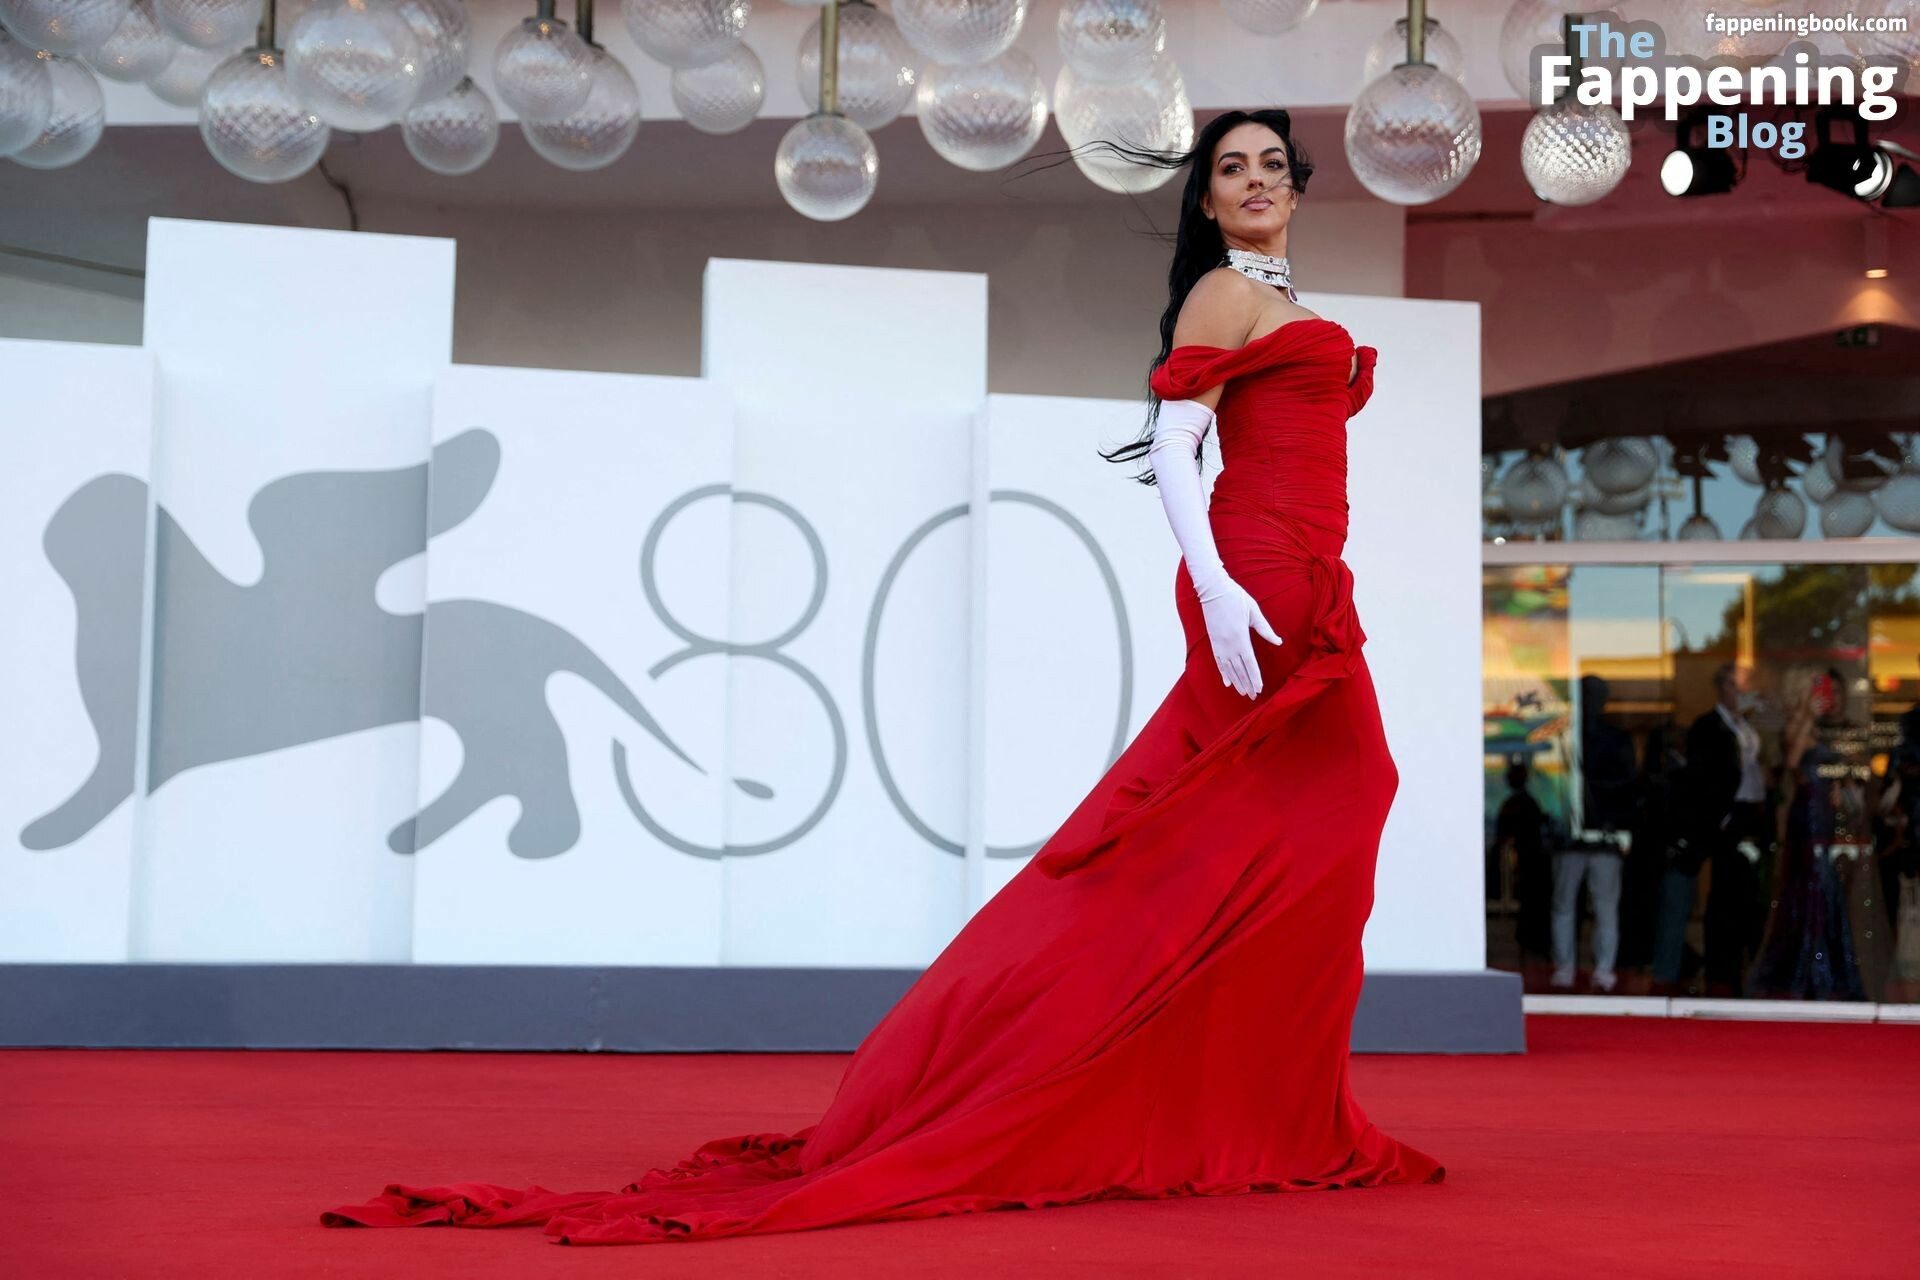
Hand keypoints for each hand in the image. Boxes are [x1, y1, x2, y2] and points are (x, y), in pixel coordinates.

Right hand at [1194, 571, 1282, 697]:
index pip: (1250, 663)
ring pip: (1229, 668)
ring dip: (1236, 682)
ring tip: (1242, 692)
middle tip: (1253, 696)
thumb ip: (1265, 629)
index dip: (1255, 677)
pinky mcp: (1213, 642)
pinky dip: (1223, 673)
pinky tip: (1227, 683)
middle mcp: (1229, 644)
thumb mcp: (1254, 612)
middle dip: (1247, 684)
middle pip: (1240, 669)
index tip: (1259, 689)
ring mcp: (1219, 644)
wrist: (1213, 589)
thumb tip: (1278, 642)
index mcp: (1241, 637)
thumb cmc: (1236, 598)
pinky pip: (1218, 662)